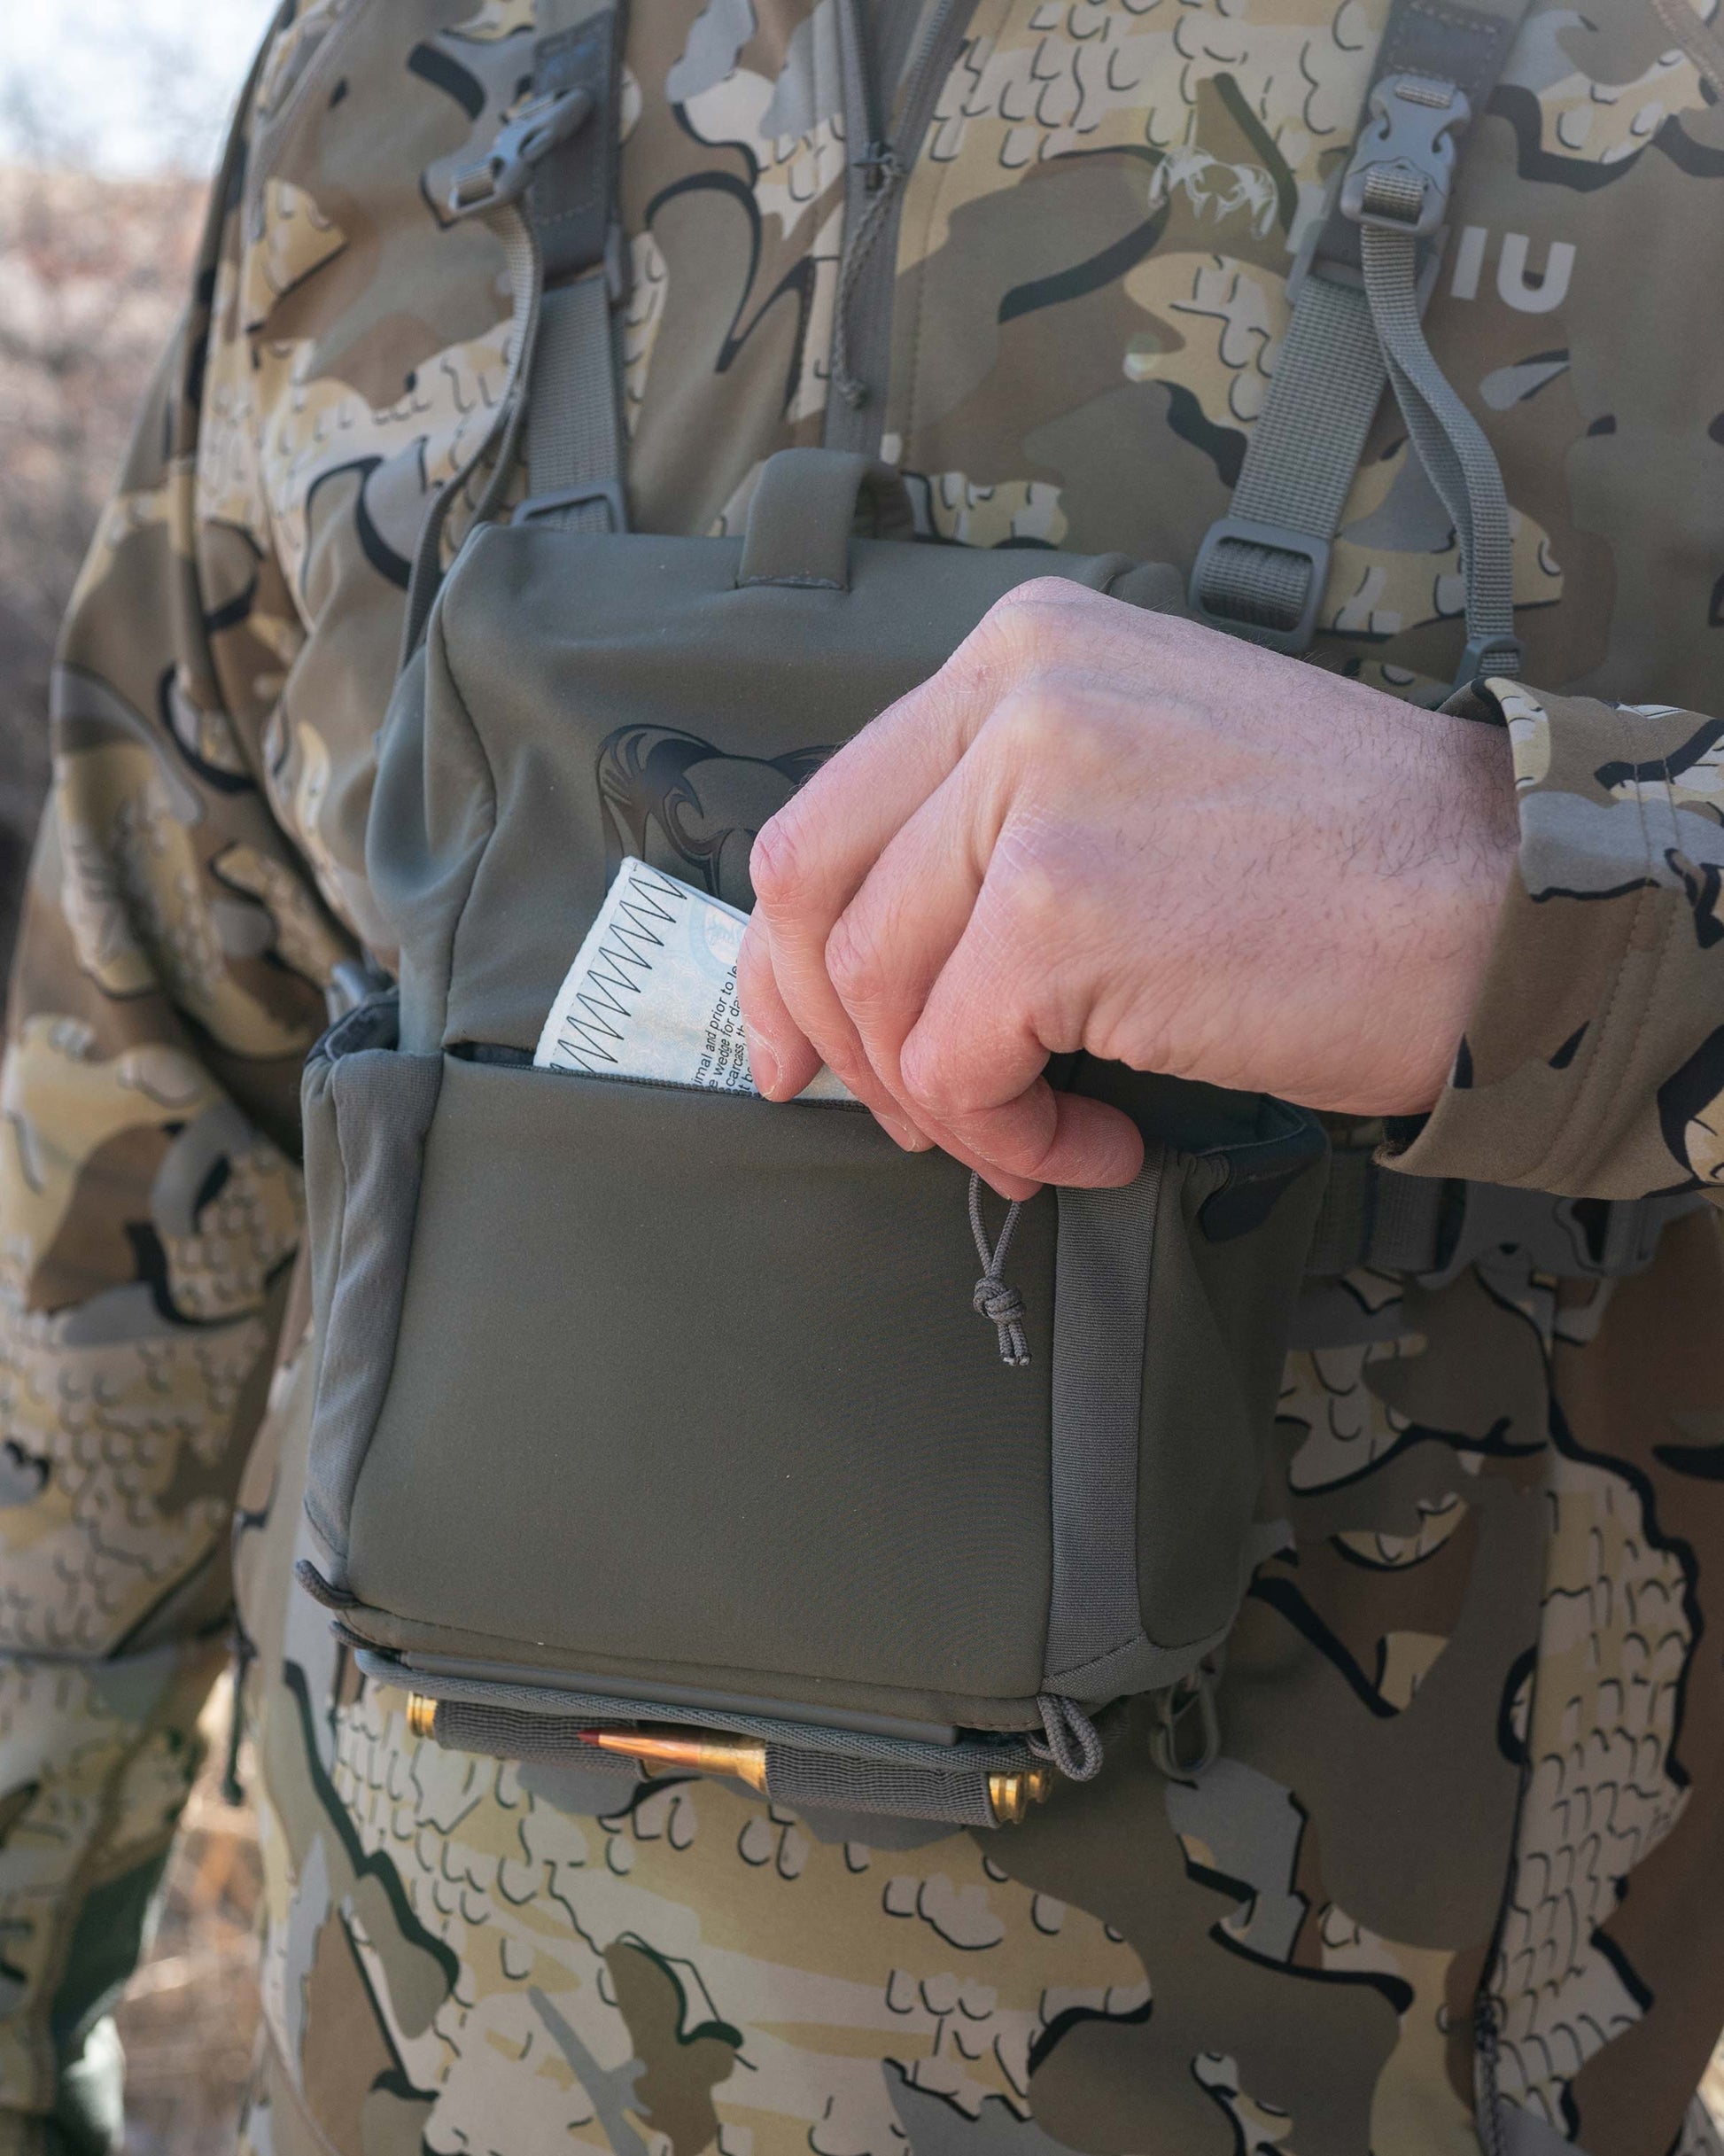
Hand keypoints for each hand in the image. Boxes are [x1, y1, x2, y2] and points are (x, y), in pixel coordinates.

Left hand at [737, 579, 1516, 1198]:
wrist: (1501, 896)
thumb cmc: (1342, 858)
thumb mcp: (1141, 766)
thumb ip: (999, 826)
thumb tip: (880, 959)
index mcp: (1019, 652)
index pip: (827, 811)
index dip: (789, 953)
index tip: (804, 1044)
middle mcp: (1010, 696)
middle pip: (814, 897)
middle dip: (842, 1037)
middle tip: (908, 1118)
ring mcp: (1032, 797)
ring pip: (878, 992)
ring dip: (943, 1103)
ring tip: (1039, 1138)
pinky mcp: (1061, 912)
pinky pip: (956, 1065)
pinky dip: (1008, 1136)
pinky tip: (1096, 1144)